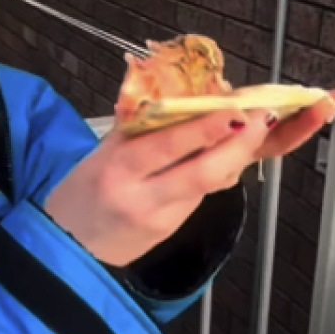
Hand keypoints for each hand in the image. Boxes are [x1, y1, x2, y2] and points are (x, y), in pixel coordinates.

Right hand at [44, 89, 334, 266]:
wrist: (66, 250)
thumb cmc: (77, 195)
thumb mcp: (99, 152)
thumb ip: (135, 122)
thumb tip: (162, 83)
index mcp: (119, 168)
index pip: (169, 146)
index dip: (207, 128)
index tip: (237, 109)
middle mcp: (144, 196)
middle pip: (204, 171)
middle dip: (243, 143)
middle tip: (268, 116)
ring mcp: (163, 217)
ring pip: (212, 184)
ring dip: (241, 154)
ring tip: (268, 126)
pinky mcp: (172, 229)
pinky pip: (204, 194)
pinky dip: (223, 170)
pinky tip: (238, 151)